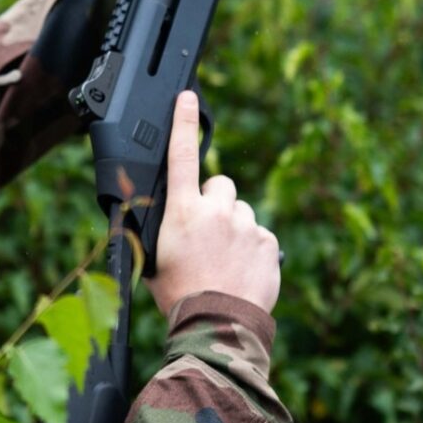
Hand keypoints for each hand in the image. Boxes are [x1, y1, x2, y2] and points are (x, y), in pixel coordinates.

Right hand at [149, 91, 279, 313]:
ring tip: (224, 259)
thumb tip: (165, 221)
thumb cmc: (181, 296)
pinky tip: (242, 269)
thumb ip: (161, 230)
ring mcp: (245, 224)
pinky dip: (252, 247)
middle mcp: (216, 211)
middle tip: (208, 233)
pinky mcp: (268, 240)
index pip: (181, 157)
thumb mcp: (154, 260)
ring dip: (234, 226)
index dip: (183, 123)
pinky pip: (259, 233)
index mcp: (182, 212)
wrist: (219, 324)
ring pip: (240, 211)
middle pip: (220, 185)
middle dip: (215, 202)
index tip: (187, 98)